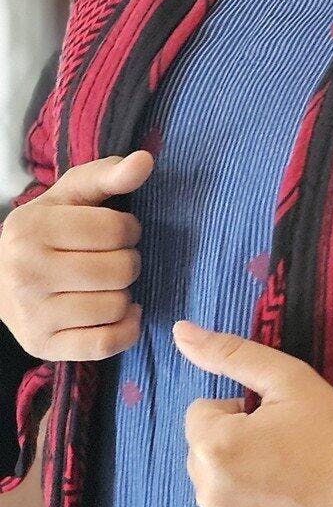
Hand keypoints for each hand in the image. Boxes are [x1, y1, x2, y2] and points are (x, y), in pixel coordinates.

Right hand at [0, 150, 150, 360]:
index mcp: (31, 228)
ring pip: (116, 306)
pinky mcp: (43, 346)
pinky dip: (127, 329)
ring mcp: (32, 314)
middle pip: (120, 270)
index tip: (116, 232)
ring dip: (124, 295)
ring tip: (107, 285)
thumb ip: (108, 174)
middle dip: (128, 262)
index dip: (128, 229)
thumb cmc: (46, 233)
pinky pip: (106, 343)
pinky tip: (120, 313)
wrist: (0, 281)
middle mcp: (25, 272)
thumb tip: (145, 160)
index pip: (115, 228)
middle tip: (112, 260)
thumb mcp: (69, 197)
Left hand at [172, 319, 332, 506]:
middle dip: (231, 444)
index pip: (201, 414)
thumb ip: (228, 353)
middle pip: (201, 452)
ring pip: (214, 486)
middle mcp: (210, 493)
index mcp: (215, 446)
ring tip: (288, 475)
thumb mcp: (287, 377)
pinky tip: (288, 504)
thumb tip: (179, 331)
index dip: (239, 410)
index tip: (277, 421)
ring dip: (236, 476)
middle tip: (285, 448)